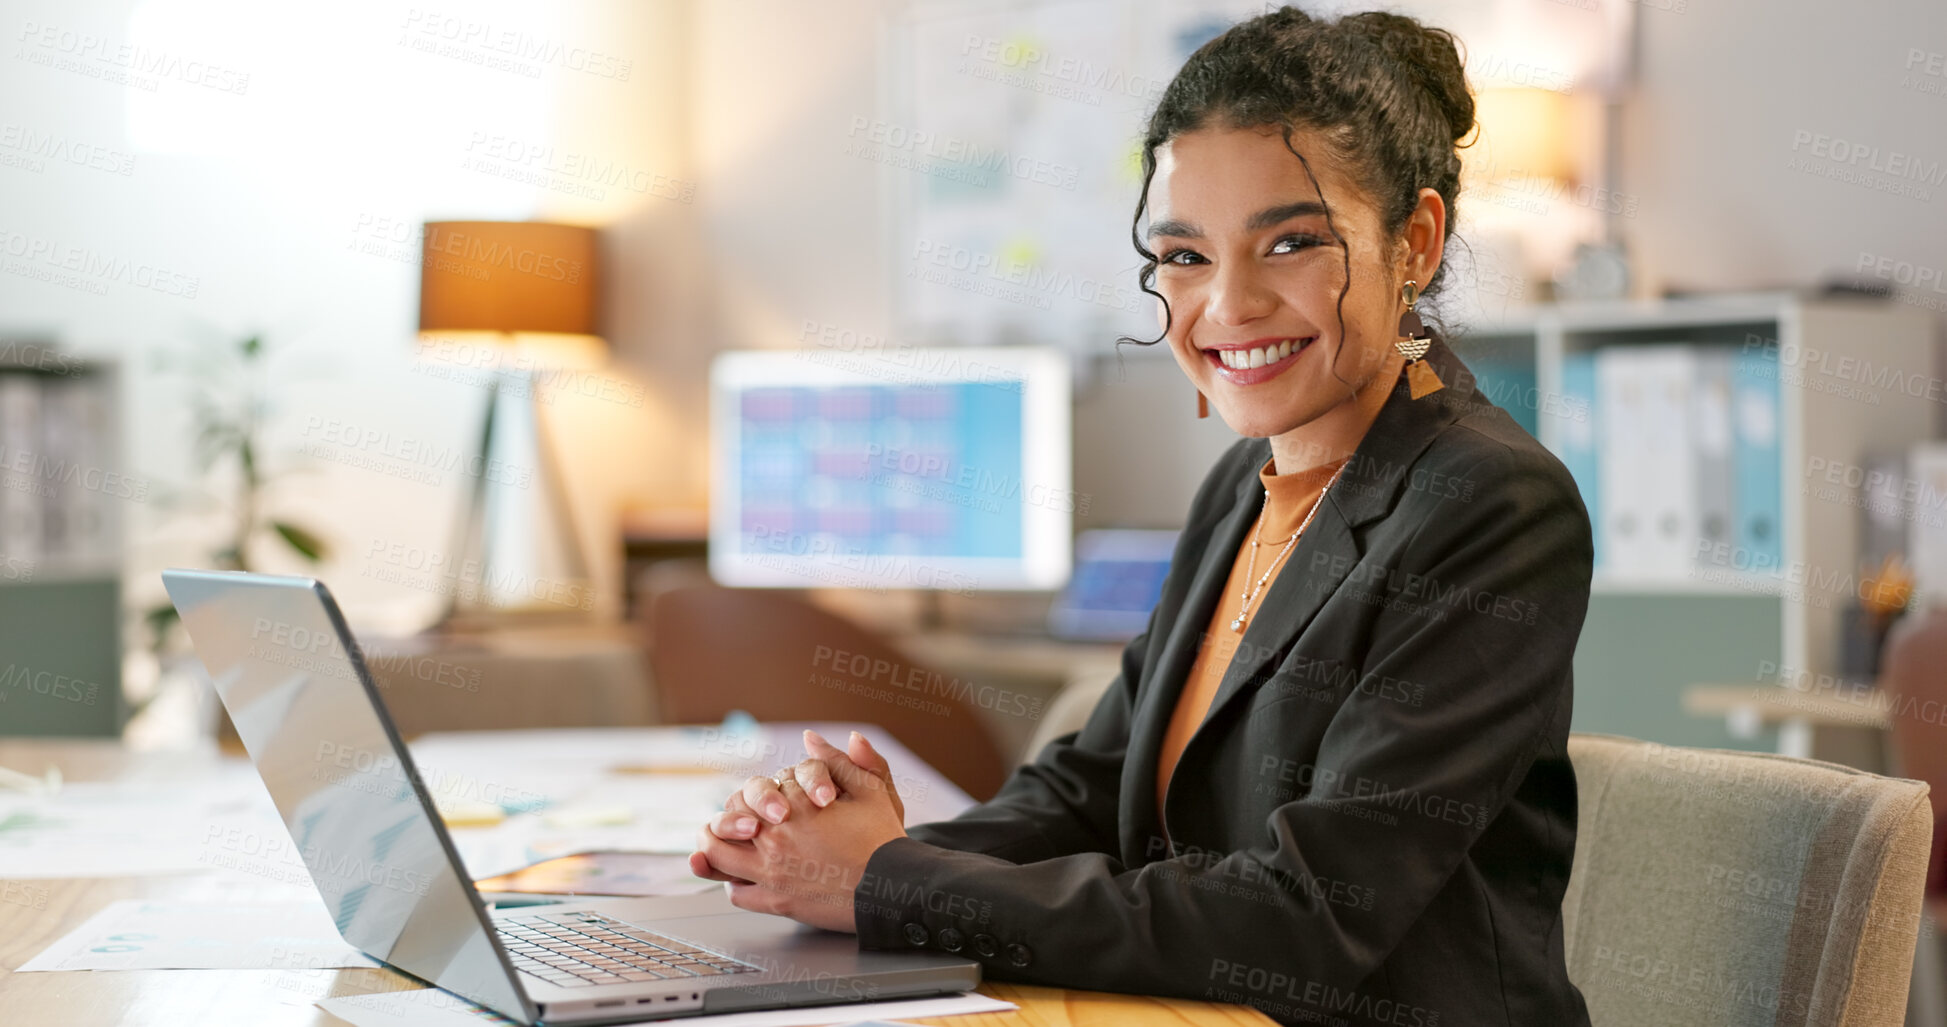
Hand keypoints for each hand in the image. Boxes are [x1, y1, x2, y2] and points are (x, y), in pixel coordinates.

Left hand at [689, 731, 906, 930]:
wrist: (893, 888)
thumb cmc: (883, 840)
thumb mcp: (870, 789)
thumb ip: (839, 761)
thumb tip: (810, 737)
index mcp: (796, 808)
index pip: (759, 791)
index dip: (763, 793)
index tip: (773, 799)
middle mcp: (776, 839)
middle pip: (731, 818)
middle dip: (729, 814)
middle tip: (733, 818)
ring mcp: (772, 873)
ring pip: (720, 856)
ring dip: (713, 846)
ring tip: (715, 842)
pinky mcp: (776, 902)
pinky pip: (737, 893)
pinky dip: (732, 883)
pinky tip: (739, 877)